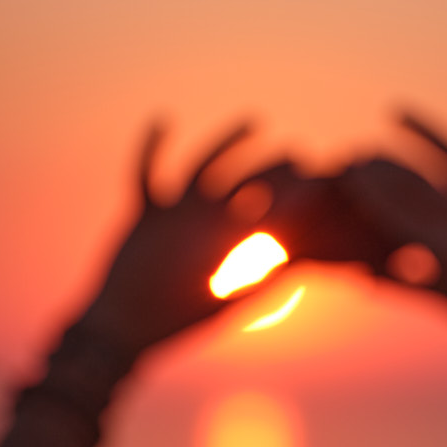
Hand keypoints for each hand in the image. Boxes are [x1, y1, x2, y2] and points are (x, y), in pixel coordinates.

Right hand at [75, 121, 291, 363]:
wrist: (125, 328)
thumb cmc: (174, 324)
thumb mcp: (219, 307)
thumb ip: (254, 290)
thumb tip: (293, 274)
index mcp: (231, 244)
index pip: (267, 215)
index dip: (292, 202)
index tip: (321, 189)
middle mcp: (208, 222)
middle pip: (243, 183)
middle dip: (269, 167)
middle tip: (299, 152)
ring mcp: (177, 213)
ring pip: (203, 168)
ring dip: (226, 144)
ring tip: (255, 120)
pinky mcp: (146, 212)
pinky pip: (146, 173)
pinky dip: (150, 148)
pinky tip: (163, 119)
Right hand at [340, 100, 446, 342]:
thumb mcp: (438, 297)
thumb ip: (397, 282)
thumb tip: (358, 276)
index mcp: (439, 252)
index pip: (388, 211)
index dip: (362, 188)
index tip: (343, 171)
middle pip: (412, 180)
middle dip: (381, 162)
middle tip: (359, 151)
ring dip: (423, 130)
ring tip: (395, 111)